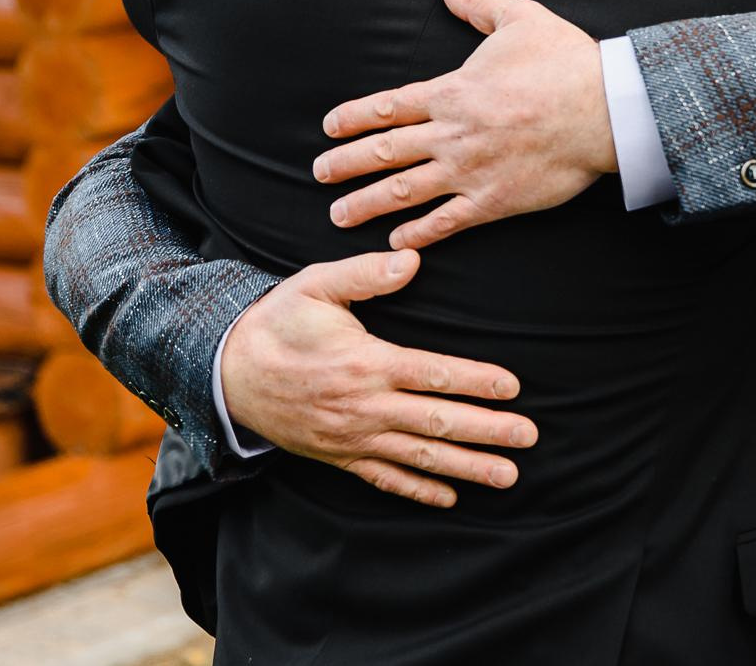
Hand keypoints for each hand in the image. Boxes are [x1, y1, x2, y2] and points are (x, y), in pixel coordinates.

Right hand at [221, 248, 536, 507]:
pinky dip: (418, 489)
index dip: (475, 381)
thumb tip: (410, 259)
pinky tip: (450, 496)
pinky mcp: (338, 456)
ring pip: (419, 456)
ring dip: (467, 467)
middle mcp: (364, 406)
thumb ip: (364, 274)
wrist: (226, 372)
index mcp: (366, 363)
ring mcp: (352, 438)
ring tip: (507, 476)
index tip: (512, 387)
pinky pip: (384, 478)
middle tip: (529, 438)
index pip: (433, 374)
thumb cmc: (277, 322)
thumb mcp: (315, 285)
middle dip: (488, 430)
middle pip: (437, 422)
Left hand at [313, 0, 616, 248]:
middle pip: (383, 152)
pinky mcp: (494, 200)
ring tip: (339, 215)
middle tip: (319, 174)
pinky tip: (397, 240)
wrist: (605, 110)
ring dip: (366, 204)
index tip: (329, 128)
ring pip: (404, 191)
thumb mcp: (520, 18)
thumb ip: (479, 2)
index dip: (354, 118)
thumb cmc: (565, 62)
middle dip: (345, 164)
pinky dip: (418, 233)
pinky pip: (446, 221)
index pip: (388, 107)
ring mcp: (469, 170)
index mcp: (451, 91)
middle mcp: (451, 133)